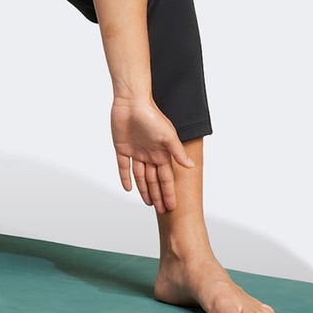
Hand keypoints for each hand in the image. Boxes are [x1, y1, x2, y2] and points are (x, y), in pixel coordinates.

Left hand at [111, 96, 195, 212]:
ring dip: (144, 189)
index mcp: (161, 153)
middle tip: (161, 211)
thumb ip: (177, 152)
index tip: (172, 206)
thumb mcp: (168, 136)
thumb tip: (191, 166)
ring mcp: (136, 152)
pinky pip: (124, 167)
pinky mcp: (122, 148)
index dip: (169, 192)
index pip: (166, 177)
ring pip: (140, 176)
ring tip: (148, 203)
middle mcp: (149, 154)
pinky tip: (128, 189)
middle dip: (158, 195)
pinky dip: (126, 178)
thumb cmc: (152, 115)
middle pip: (154, 180)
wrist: (131, 102)